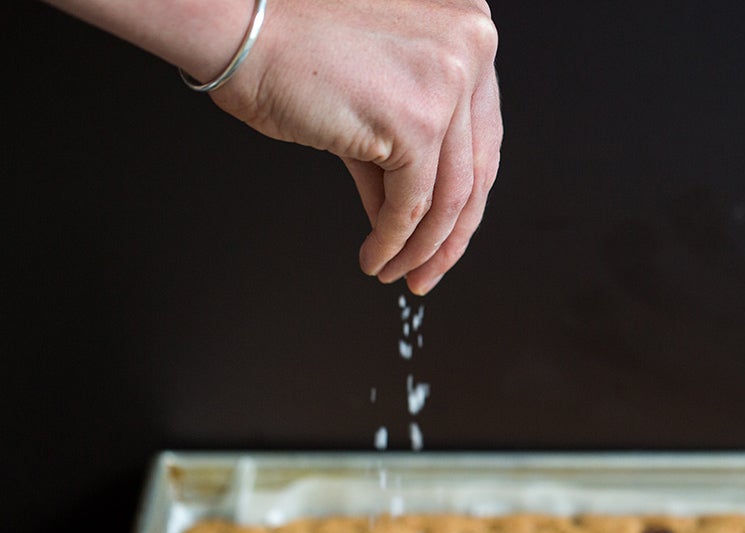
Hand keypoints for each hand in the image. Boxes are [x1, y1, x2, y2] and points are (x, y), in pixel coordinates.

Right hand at [215, 0, 502, 293]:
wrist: (238, 26)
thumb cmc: (288, 43)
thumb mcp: (376, 90)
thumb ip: (405, 143)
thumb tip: (414, 212)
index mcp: (469, 25)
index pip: (483, 132)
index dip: (466, 194)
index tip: (449, 231)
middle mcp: (472, 45)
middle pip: (476, 166)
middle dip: (452, 233)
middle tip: (430, 268)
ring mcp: (449, 81)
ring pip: (450, 194)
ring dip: (423, 246)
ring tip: (398, 271)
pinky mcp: (417, 120)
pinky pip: (413, 204)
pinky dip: (394, 240)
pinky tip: (376, 257)